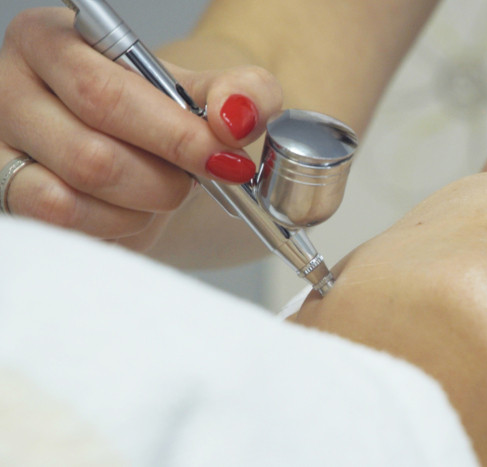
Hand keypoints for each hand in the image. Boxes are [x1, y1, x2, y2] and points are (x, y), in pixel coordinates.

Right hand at [0, 8, 281, 250]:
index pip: (105, 93)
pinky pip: (61, 232)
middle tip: (192, 182)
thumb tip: (235, 117)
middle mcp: (10, 90)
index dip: (173, 136)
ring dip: (136, 210)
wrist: (143, 147)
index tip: (222, 159)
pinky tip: (130, 211)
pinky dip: (112, 230)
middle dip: (161, 182)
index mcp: (52, 41)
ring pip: (67, 202)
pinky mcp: (7, 199)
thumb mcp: (208, 91)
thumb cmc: (163, 113)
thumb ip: (243, 91)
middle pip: (90, 156)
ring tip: (156, 191)